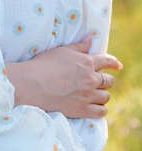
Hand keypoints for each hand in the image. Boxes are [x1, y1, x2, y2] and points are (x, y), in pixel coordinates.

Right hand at [6, 35, 123, 117]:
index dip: (114, 63)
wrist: (32, 85)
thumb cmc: (43, 65)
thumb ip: (79, 47)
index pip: (107, 61)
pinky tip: (95, 108)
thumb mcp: (61, 51)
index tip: (118, 66)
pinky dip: (101, 109)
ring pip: (106, 96)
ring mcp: (87, 95)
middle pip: (108, 81)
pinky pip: (101, 111)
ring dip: (102, 95)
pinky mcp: (82, 109)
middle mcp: (91, 79)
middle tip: (100, 83)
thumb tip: (90, 39)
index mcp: (87, 62)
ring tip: (96, 96)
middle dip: (106, 81)